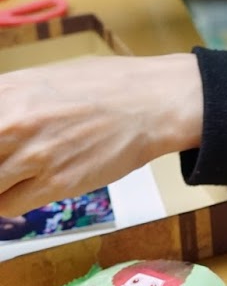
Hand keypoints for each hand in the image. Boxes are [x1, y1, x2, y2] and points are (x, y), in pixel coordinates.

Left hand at [0, 53, 203, 214]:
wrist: (152, 102)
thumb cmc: (101, 86)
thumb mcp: (40, 78)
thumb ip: (6, 99)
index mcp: (6, 92)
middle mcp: (12, 122)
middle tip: (4, 166)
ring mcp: (33, 155)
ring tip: (11, 178)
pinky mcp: (55, 183)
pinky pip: (8, 207)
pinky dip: (7, 204)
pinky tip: (21, 190)